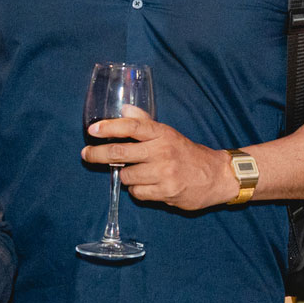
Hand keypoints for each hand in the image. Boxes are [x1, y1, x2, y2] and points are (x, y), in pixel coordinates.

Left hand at [84, 116, 234, 210]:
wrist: (217, 176)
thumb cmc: (188, 154)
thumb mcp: (169, 134)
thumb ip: (146, 122)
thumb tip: (124, 109)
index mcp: (163, 133)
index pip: (132, 126)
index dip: (110, 127)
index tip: (93, 130)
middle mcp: (163, 151)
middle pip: (120, 153)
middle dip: (97, 154)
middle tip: (86, 154)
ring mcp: (164, 173)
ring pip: (126, 177)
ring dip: (127, 177)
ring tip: (139, 174)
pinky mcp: (166, 192)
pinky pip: (137, 193)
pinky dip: (138, 191)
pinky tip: (149, 186)